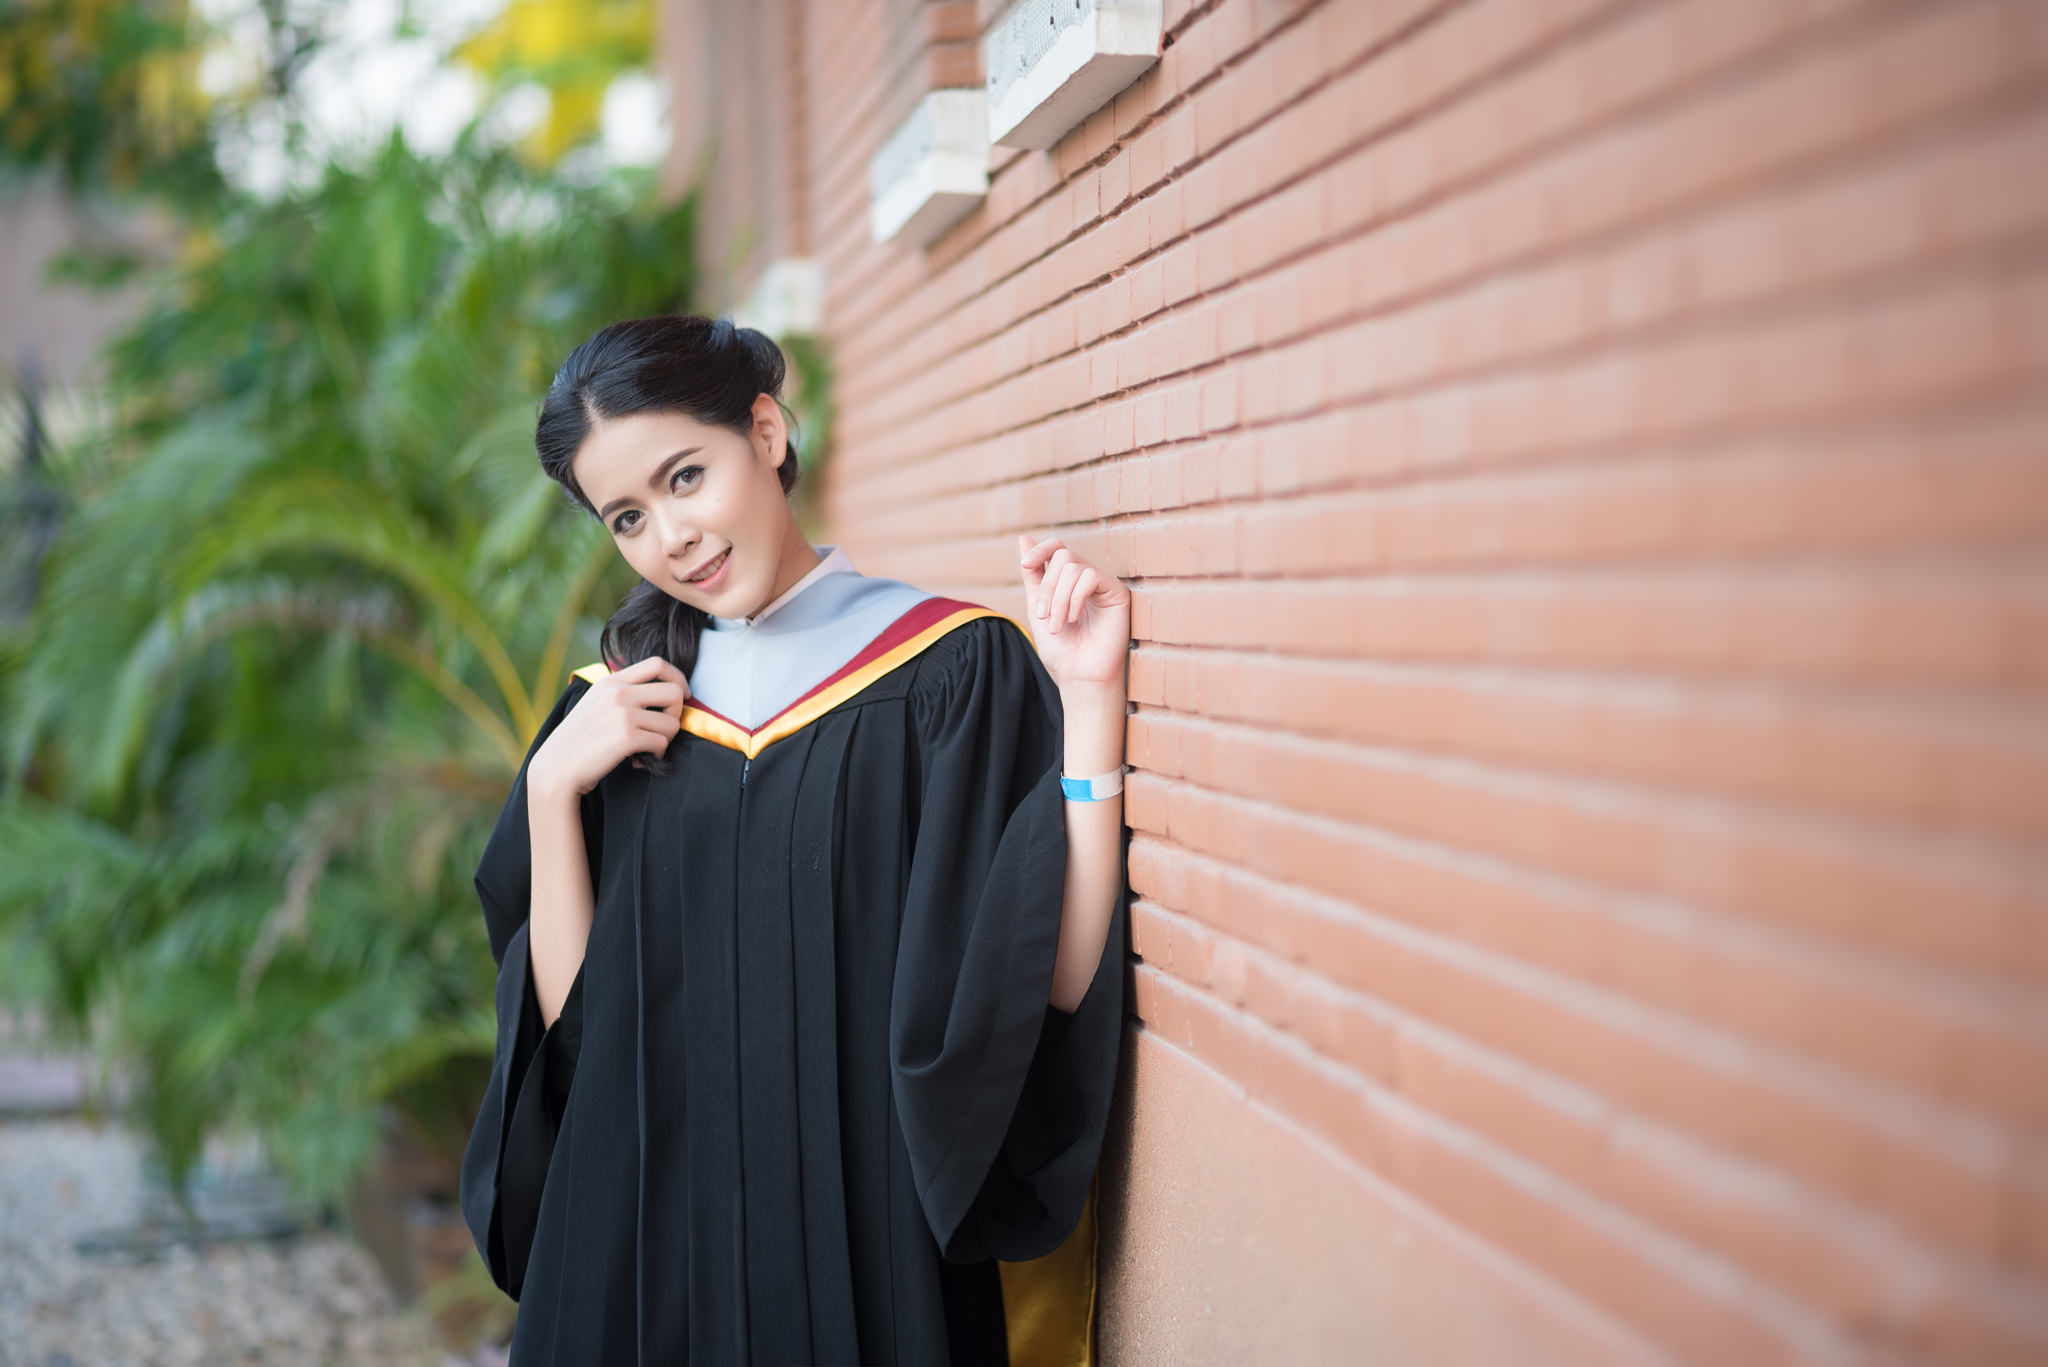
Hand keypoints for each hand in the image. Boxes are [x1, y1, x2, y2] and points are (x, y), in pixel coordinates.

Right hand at [529, 655, 689, 798]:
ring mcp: (623, 713)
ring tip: (645, 749)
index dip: (678, 679)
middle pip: (674, 692)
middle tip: (661, 730)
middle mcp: (619, 693)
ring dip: (664, 740)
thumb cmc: (579, 740)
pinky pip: (662, 744)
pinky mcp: (627, 737)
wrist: (556, 767)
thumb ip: (622, 693)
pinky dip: (656, 756)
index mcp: (611, 681)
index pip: (658, 664)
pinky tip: (638, 760)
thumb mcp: (596, 703)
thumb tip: (662, 692)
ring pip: (672, 723)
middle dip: (676, 714)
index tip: (682, 696)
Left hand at [1017, 533, 1130, 692]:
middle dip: (1047, 587)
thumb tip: (1023, 537)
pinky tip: (1074, 619)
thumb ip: (1033, 574)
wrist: (1078, 675)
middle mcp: (1089, 578)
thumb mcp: (1038, 605)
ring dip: (1058, 598)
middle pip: (1063, 557)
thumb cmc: (1060, 648)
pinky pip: (1090, 577)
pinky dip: (1075, 598)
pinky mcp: (1118, 592)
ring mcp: (1104, 584)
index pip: (1057, 547)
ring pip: (1073, 567)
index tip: (1024, 566)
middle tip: (1043, 616)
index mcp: (1070, 581)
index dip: (1040, 550)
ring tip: (1057, 625)